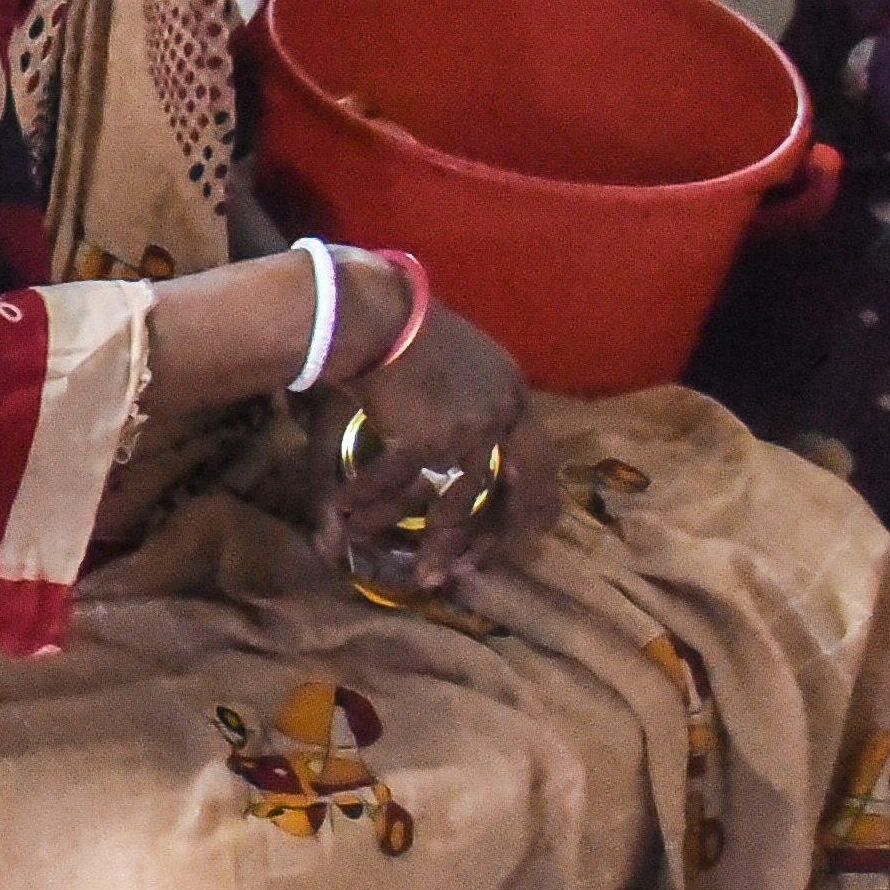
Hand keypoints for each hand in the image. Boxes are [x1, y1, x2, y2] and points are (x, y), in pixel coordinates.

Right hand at [322, 304, 537, 590]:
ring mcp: (468, 429)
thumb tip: (446, 446)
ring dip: (439, 544)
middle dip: (500, 538)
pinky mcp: (427, 439)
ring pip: (462, 504)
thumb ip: (464, 402)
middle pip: (517, 490)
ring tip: (424, 575)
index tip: (522, 530)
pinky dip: (372, 503)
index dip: (532, 499)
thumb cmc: (405, 329)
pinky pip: (400, 485)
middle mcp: (501, 413)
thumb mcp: (456, 363)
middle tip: (481, 570)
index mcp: (513, 392)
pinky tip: (351, 519)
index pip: (539, 458)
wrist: (373, 313)